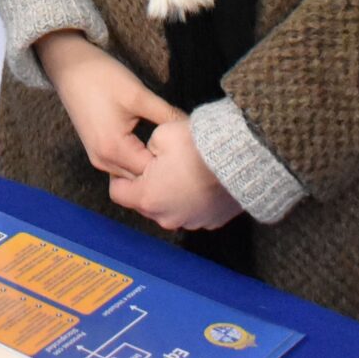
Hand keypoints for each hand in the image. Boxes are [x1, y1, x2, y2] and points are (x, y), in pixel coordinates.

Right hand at [35, 32, 184, 179]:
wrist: (68, 66)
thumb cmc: (101, 77)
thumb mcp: (138, 95)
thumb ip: (167, 115)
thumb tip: (194, 130)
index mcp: (114, 150)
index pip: (152, 172)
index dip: (172, 163)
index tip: (188, 152)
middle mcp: (103, 161)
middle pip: (141, 178)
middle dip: (163, 169)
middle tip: (185, 154)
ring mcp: (98, 158)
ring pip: (132, 174)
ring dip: (151, 167)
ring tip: (171, 153)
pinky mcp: (97, 151)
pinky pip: (123, 167)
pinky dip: (138, 162)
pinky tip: (154, 149)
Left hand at [110, 111, 243, 231]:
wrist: (241, 159)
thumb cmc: (198, 146)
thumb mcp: (161, 135)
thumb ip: (147, 148)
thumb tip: (151, 155)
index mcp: (148, 198)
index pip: (117, 193)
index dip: (121, 175)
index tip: (132, 163)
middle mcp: (166, 217)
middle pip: (144, 203)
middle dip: (147, 184)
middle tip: (160, 163)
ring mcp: (191, 222)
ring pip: (169, 208)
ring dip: (171, 194)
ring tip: (185, 170)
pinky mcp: (211, 221)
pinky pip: (193, 211)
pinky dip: (192, 199)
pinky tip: (201, 181)